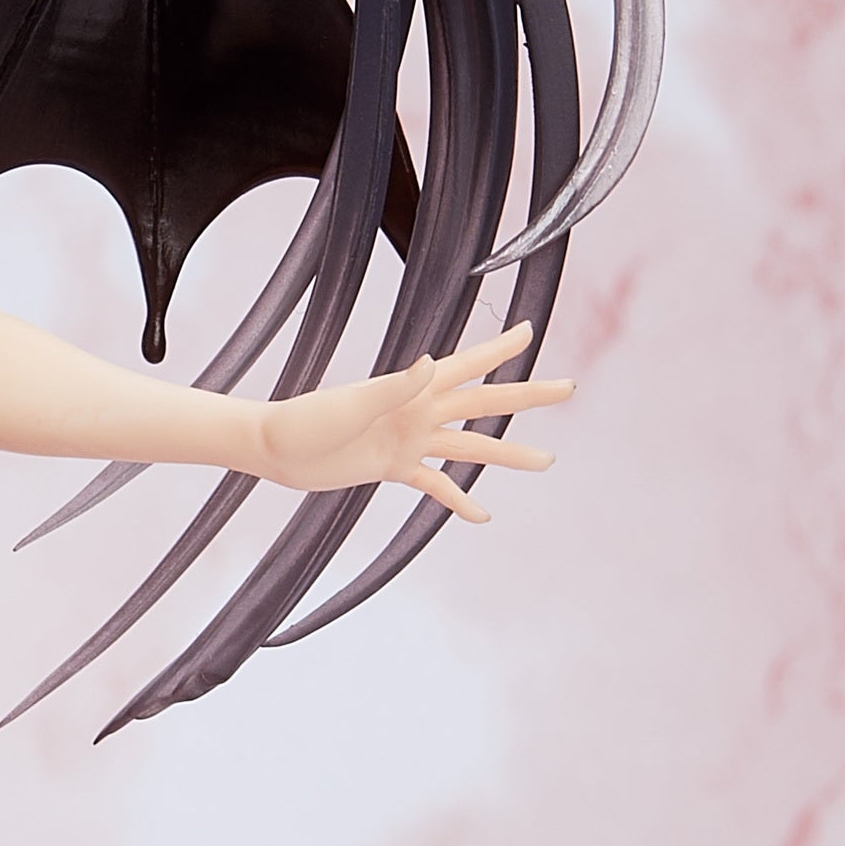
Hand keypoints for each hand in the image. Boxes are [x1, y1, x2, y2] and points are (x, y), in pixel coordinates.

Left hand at [258, 323, 572, 519]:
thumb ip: (394, 387)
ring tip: (546, 460)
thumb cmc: (307, 421)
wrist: (276, 449)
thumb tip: (432, 363)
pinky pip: (435, 485)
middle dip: (526, 396)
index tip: (531, 330)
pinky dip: (458, 499)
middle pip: (484, 403)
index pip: (467, 366)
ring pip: (470, 447)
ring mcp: (410, 440)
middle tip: (568, 388)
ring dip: (507, 454)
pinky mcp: (395, 468)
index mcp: (412, 390)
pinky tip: (482, 515)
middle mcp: (419, 411)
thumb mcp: (352, 405)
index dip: (499, 349)